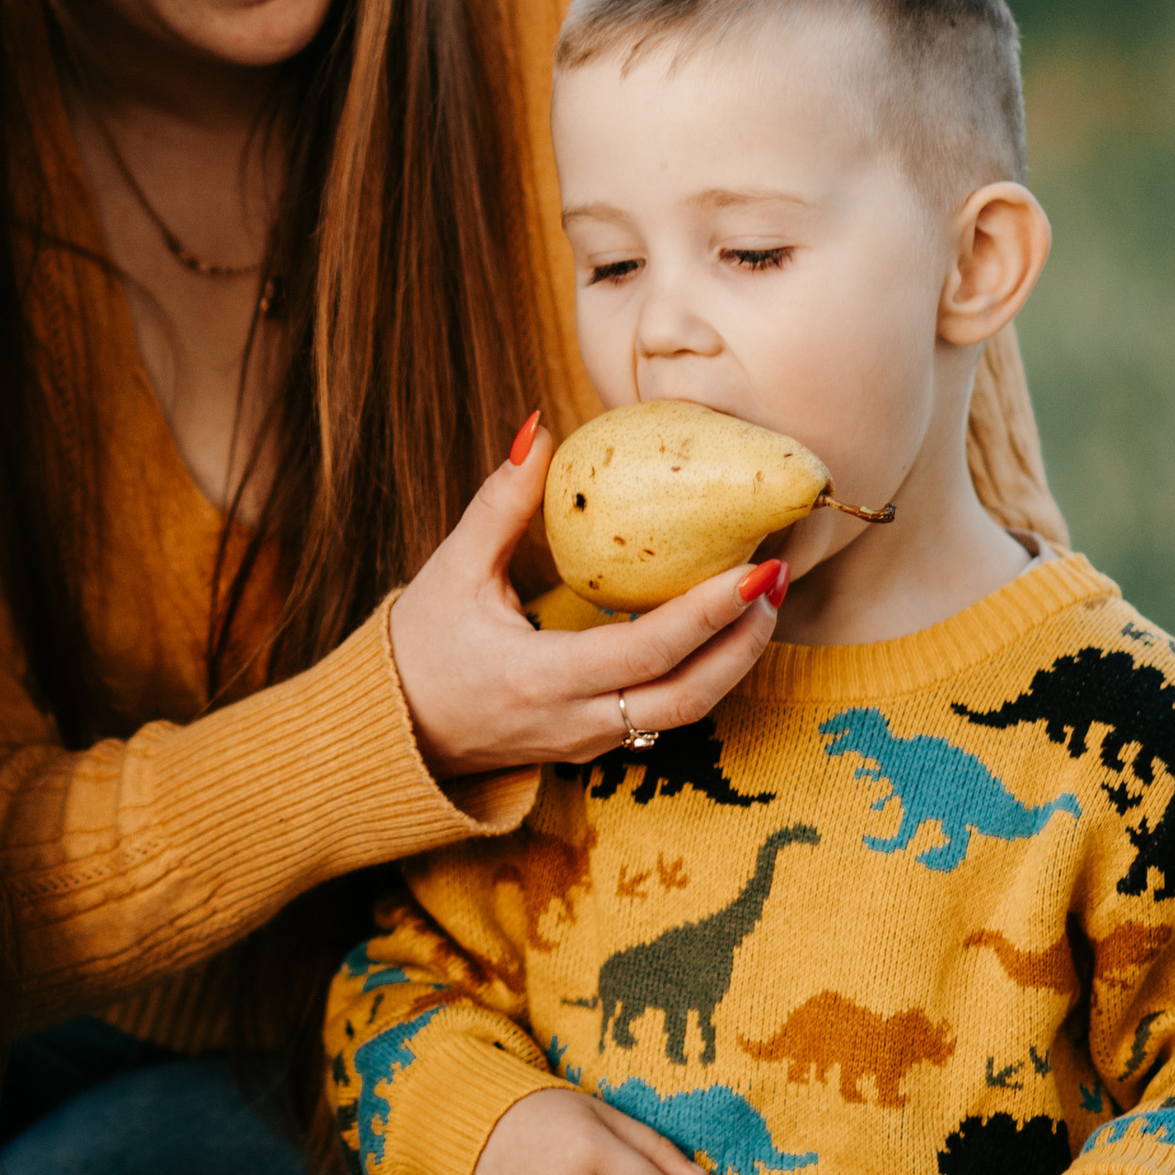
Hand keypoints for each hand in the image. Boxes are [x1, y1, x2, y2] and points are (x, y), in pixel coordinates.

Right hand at [388, 422, 784, 775]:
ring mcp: (589, 742)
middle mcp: (576, 721)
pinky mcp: (594, 745)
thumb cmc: (420, 645)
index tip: (757, 567)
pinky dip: (701, 671)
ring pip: (685, 712)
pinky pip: (662, 713)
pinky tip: (718, 628)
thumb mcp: (453, 570)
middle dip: (744, 640)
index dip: (711, 611)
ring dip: (733, 659)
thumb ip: (500, 503)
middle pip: (689, 695)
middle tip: (779, 578)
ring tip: (763, 599)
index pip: (649, 650)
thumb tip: (539, 429)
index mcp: (542, 677)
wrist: (395, 731)